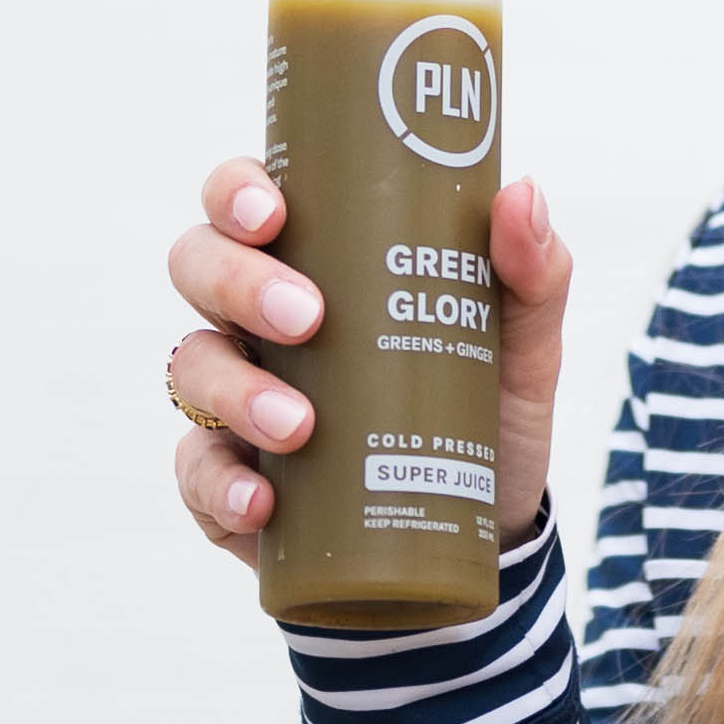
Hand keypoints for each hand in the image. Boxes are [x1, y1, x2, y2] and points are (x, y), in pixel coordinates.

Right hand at [163, 166, 573, 572]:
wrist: (484, 529)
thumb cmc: (486, 407)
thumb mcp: (522, 343)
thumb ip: (533, 271)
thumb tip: (523, 193)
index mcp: (314, 262)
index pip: (244, 201)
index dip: (237, 194)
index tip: (275, 216)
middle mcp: (257, 320)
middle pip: (199, 267)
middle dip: (238, 284)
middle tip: (308, 319)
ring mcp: (235, 398)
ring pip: (191, 367)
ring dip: (235, 391)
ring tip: (300, 428)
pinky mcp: (228, 480)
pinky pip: (194, 472)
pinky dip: (219, 484)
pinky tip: (260, 502)